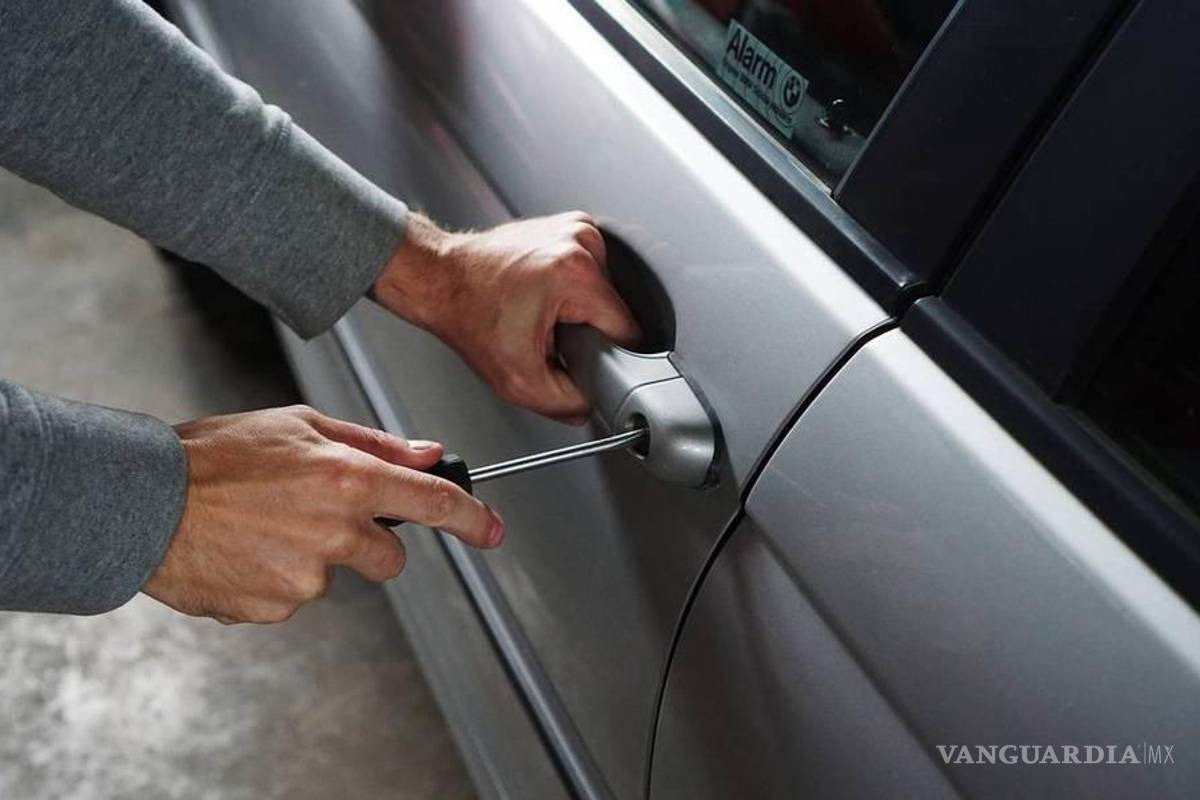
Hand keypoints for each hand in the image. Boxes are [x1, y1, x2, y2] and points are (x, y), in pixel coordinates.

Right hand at [143, 405, 502, 623]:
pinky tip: (244, 550)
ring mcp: (305, 577)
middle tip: (316, 514)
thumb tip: (427, 455)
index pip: (433, 504)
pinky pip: (294, 597)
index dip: (472, 519)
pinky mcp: (275, 608)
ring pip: (335, 576)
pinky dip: (276, 578)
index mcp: (346, 479)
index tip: (492, 530)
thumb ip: (372, 443)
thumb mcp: (299, 425)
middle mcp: (334, 531)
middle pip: (389, 557)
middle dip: (367, 542)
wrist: (141, 502)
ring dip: (312, 557)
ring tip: (262, 526)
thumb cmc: (214, 456)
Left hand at [373, 212, 640, 422]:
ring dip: (581, 310)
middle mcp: (581, 242)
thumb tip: (592, 404)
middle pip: (615, 311)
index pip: (628, 331)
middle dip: (588, 331)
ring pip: (605, 292)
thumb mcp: (518, 381)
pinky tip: (544, 295)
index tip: (580, 358)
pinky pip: (591, 272)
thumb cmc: (468, 315)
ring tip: (543, 313)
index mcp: (576, 274)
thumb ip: (566, 404)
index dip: (607, 356)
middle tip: (550, 335)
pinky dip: (573, 289)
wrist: (440, 279)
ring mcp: (576, 228)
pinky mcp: (570, 226)